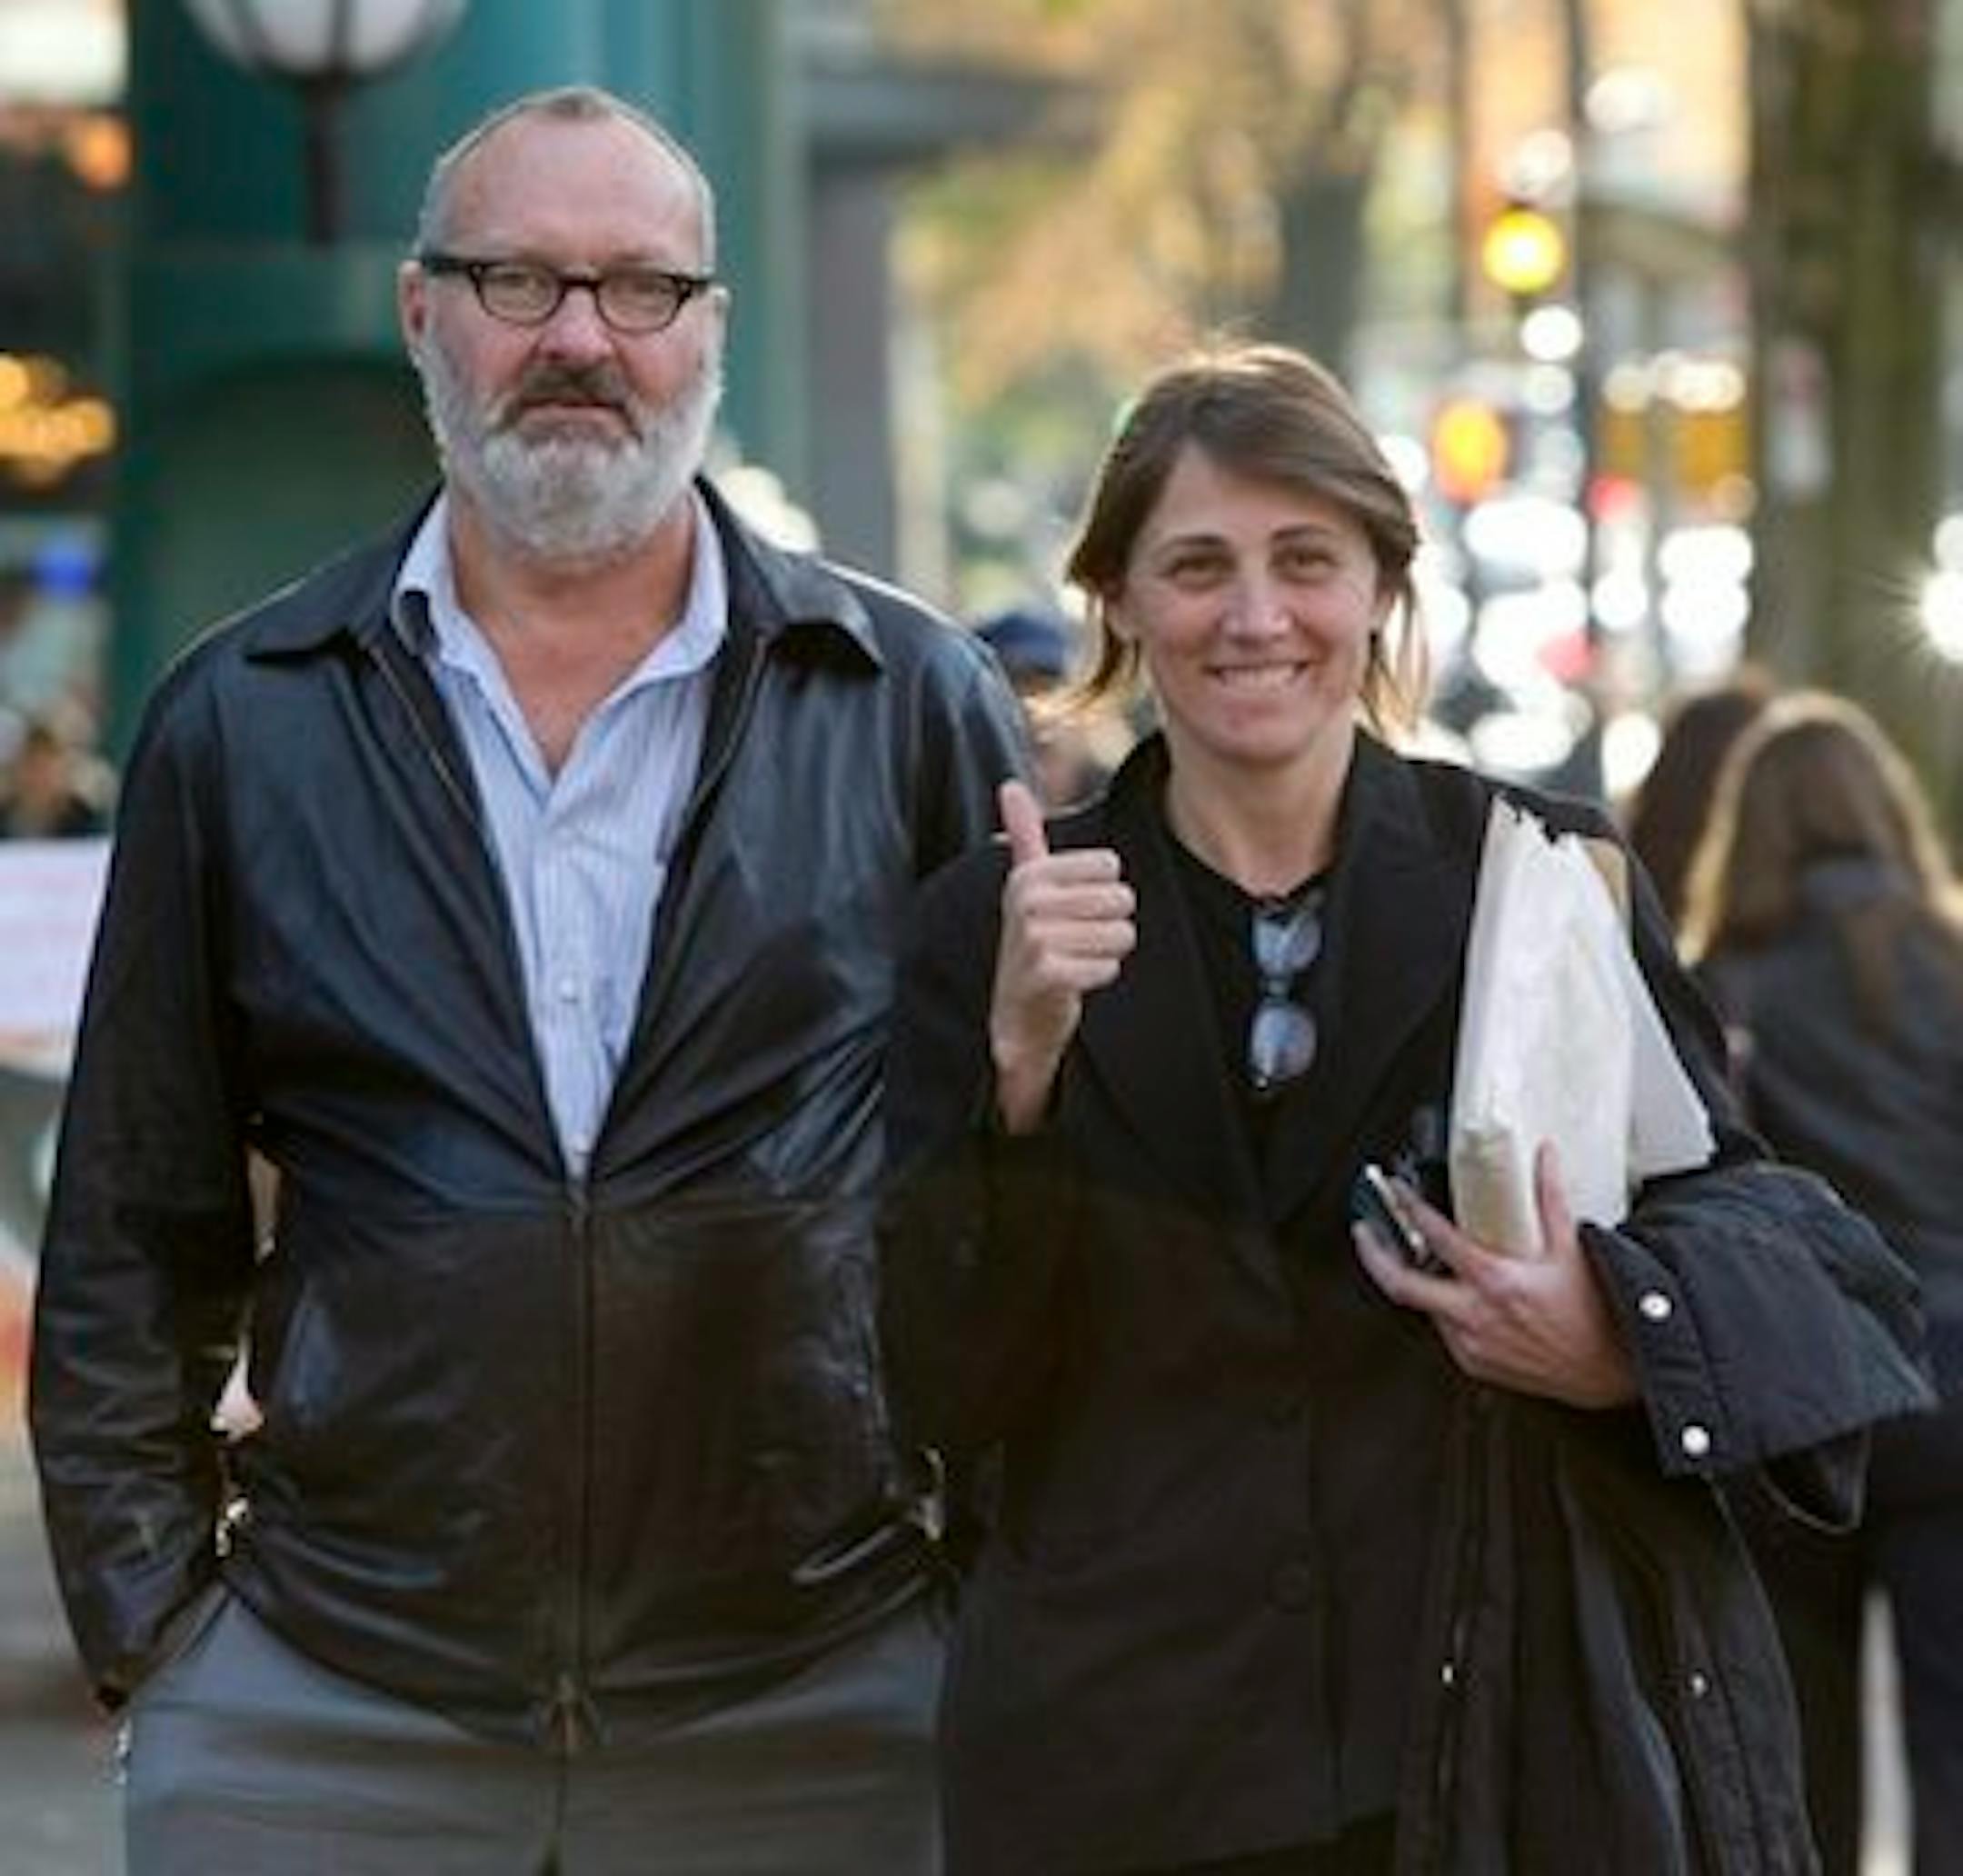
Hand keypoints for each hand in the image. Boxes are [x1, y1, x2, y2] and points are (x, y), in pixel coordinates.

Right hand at [990, 779, 1135, 1132]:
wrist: (1017, 1015)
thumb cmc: (1034, 943)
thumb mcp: (1027, 886)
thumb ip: (1025, 835)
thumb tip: (1009, 785)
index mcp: (1029, 874)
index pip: (1110, 867)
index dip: (1103, 893)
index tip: (1072, 912)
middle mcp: (1026, 901)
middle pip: (1121, 899)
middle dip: (1109, 925)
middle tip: (1075, 942)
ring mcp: (1033, 938)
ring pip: (1121, 934)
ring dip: (1106, 953)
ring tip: (1076, 961)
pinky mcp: (1047, 974)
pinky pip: (1108, 966)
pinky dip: (1099, 977)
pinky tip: (1073, 983)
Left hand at [1351, 1143, 1636, 1408]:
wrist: (1611, 1369)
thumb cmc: (1595, 1312)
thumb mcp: (1571, 1248)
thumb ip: (1550, 1197)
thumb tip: (1545, 1155)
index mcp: (1495, 1282)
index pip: (1436, 1237)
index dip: (1409, 1208)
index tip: (1395, 1191)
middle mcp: (1475, 1316)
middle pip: (1399, 1284)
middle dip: (1373, 1254)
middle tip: (1365, 1231)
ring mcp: (1471, 1344)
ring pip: (1422, 1308)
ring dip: (1415, 1282)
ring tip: (1411, 1258)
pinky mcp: (1475, 1364)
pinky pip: (1443, 1332)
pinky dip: (1441, 1309)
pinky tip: (1451, 1293)